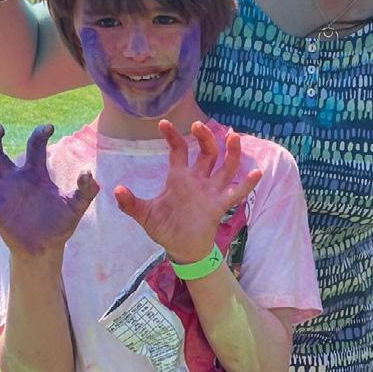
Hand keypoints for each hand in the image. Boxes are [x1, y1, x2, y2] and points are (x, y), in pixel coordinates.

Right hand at [0, 124, 97, 265]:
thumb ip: (85, 190)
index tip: (49, 127)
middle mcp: (15, 179)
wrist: (46, 247)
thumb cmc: (61, 223)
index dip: (39, 135)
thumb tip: (89, 173)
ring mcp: (2, 194)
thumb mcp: (76, 206)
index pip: (33, 147)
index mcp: (35, 173)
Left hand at [113, 120, 261, 263]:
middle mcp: (198, 180)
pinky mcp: (220, 205)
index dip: (173, 136)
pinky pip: (237, 192)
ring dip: (231, 153)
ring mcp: (211, 191)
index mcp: (179, 178)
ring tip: (234, 137)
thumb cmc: (165, 228)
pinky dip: (247, 183)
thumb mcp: (145, 215)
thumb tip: (115, 189)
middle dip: (204, 137)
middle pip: (206, 153)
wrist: (181, 248)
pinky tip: (257, 172)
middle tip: (199, 125)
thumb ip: (131, 203)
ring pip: (225, 167)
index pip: (179, 151)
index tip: (163, 123)